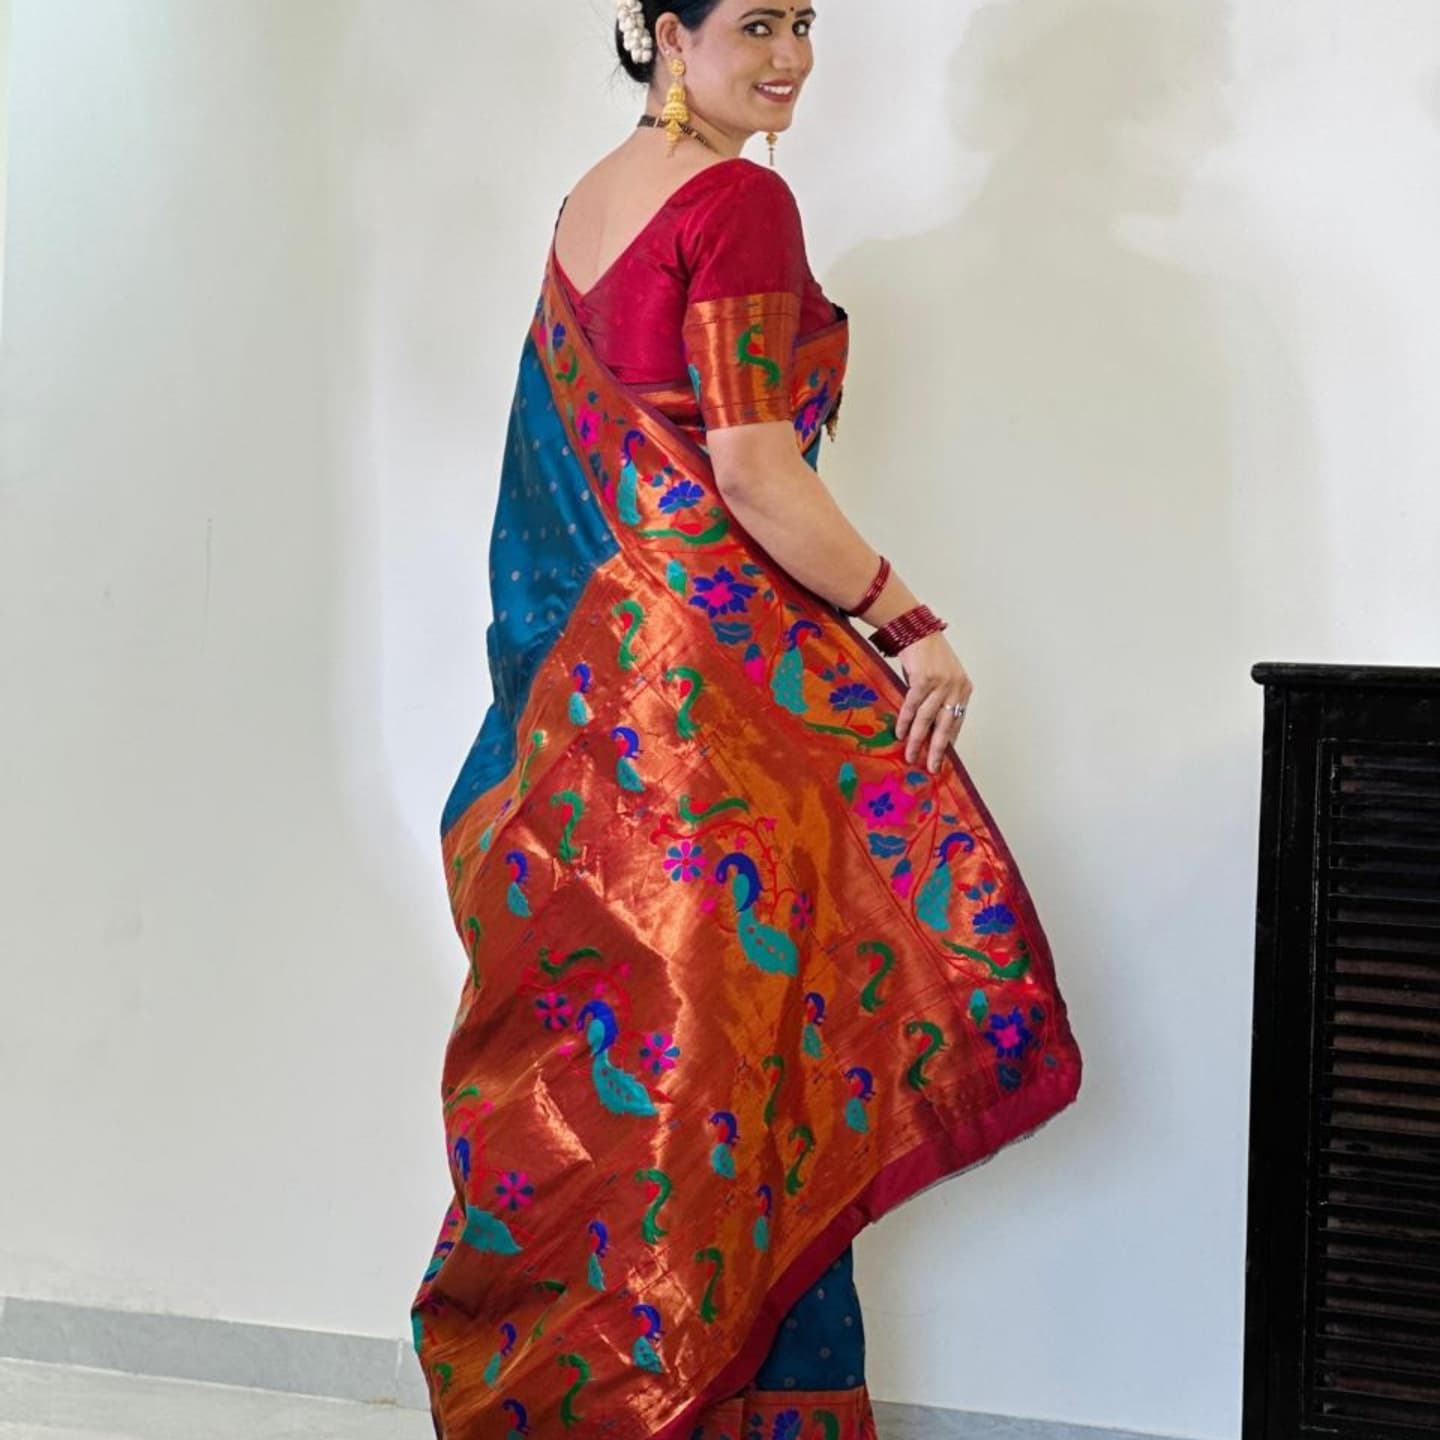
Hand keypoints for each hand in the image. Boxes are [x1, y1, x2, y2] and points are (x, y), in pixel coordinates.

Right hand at [892, 631, 972, 772]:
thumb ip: (939, 700)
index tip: (943, 758)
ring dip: (916, 739)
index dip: (949, 741)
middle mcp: (956, 687)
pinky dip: (904, 721)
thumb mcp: (941, 678)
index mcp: (964, 689)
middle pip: (945, 725)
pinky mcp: (924, 679)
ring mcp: (940, 683)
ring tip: (910, 755)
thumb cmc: (928, 656)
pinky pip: (913, 706)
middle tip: (932, 767)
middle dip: (937, 749)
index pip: (957, 721)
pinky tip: (899, 733)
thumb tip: (928, 729)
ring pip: (927, 719)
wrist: (916, 631)